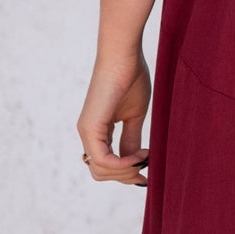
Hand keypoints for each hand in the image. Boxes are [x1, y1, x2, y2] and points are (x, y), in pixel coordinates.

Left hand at [78, 51, 151, 184]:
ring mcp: (87, 131)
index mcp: (98, 130)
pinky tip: (139, 155)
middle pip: (100, 172)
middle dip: (125, 176)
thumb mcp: (134, 116)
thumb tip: (134, 163)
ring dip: (125, 171)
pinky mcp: (90, 127)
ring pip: (100, 170)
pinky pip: (102, 159)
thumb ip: (130, 140)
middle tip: (147, 169)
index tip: (147, 170)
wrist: (124, 57)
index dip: (126, 173)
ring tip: (145, 157)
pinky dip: (123, 163)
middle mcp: (88, 133)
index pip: (105, 164)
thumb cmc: (131, 78)